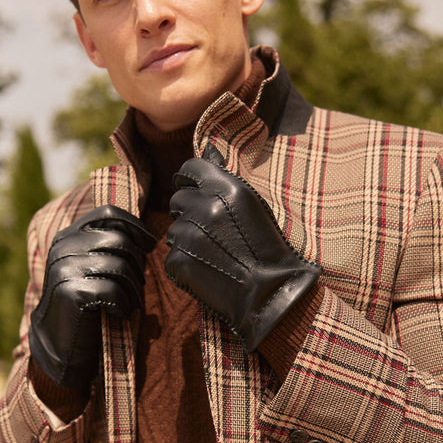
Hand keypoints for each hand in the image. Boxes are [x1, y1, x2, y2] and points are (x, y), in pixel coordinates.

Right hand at [29, 205, 155, 386]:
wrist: (58, 344)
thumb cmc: (85, 302)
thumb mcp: (91, 267)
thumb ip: (108, 247)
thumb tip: (149, 240)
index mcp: (68, 236)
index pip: (108, 214)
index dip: (135, 226)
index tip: (149, 245)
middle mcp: (63, 247)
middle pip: (120, 240)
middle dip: (137, 265)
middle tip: (137, 287)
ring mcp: (65, 268)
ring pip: (121, 266)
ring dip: (133, 289)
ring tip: (129, 302)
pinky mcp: (71, 292)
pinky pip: (114, 291)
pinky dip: (123, 305)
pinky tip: (118, 313)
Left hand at [166, 158, 320, 352]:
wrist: (270, 294)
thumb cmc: (267, 248)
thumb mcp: (253, 205)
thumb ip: (225, 180)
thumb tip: (207, 149)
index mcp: (227, 188)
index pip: (191, 167)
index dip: (189, 178)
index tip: (191, 188)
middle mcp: (204, 206)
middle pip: (178, 199)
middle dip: (188, 211)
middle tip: (209, 230)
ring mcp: (188, 235)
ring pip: (174, 229)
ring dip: (187, 239)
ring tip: (213, 253)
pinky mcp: (178, 260)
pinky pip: (173, 255)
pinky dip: (185, 262)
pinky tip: (208, 269)